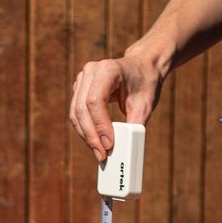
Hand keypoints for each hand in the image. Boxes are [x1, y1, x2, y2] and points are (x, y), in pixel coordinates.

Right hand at [68, 44, 167, 160]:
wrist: (142, 67)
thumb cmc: (145, 84)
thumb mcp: (145, 105)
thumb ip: (134, 126)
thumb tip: (123, 151)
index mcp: (108, 69)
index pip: (95, 101)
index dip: (100, 126)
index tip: (109, 145)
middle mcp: (91, 71)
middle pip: (82, 109)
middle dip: (91, 135)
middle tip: (102, 155)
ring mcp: (83, 78)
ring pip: (76, 113)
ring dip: (85, 135)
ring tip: (99, 151)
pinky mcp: (80, 88)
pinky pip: (76, 113)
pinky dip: (84, 129)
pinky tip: (95, 141)